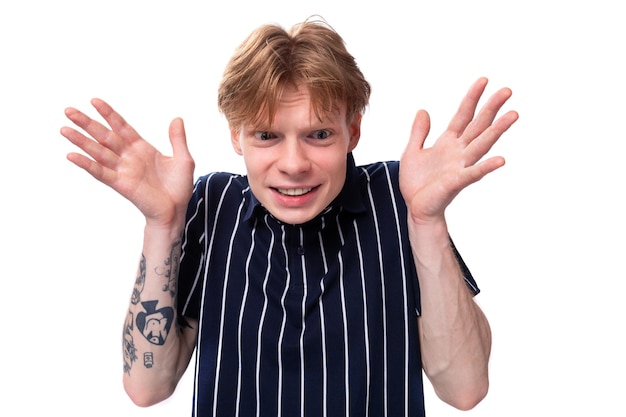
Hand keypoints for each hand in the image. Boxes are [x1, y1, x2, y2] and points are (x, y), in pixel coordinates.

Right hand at [60, 99, 194, 226]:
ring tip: (64, 129)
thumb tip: (177, 119)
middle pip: (105, 136)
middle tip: (68, 111)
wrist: (176, 211)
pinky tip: (72, 155)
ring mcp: (123, 170)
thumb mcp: (183, 159)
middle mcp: (129, 157)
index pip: (121, 127)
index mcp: (142, 148)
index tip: (94, 101)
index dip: (109, 114)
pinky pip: (100, 172)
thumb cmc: (179, 188)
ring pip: (98, 151)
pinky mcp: (120, 184)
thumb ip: (177, 139)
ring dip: (81, 141)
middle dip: (87, 123)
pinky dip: (86, 164)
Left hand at [399, 77, 517, 224]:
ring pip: (481, 144)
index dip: (472, 98)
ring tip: (513, 115)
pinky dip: (487, 167)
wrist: (415, 208)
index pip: (463, 115)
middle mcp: (459, 152)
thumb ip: (419, 132)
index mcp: (448, 142)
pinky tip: (501, 160)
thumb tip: (423, 110)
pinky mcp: (456, 182)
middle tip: (507, 90)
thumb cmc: (416, 183)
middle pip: (478, 125)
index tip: (484, 80)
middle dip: (491, 108)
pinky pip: (474, 173)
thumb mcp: (412, 152)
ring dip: (497, 130)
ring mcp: (460, 166)